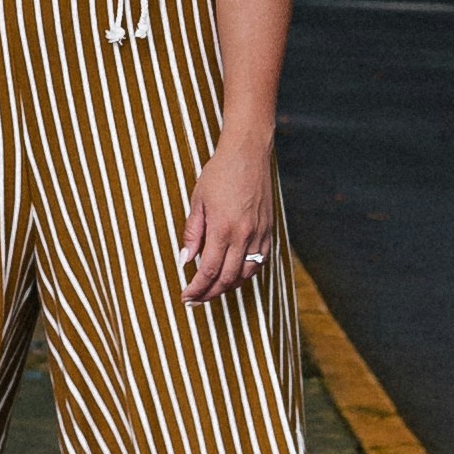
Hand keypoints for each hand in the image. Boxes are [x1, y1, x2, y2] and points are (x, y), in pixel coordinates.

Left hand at [179, 138, 276, 304]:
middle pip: (227, 279)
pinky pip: (260, 261)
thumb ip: (192, 233)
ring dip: (228, 286)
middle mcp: (244, 235)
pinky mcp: (268, 229)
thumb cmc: (219, 173)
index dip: (196, 289)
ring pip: (246, 274)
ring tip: (212, 289)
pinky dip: (246, 273)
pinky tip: (235, 274)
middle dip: (210, 294)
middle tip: (195, 300)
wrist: (247, 153)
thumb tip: (185, 259)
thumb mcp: (198, 201)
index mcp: (223, 229)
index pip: (208, 271)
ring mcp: (259, 234)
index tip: (185, 297)